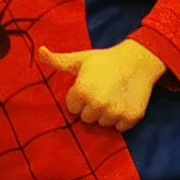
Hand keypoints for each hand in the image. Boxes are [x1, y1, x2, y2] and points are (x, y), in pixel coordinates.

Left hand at [39, 38, 166, 131]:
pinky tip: (124, 104)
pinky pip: (120, 128)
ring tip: (114, 98)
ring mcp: (115, 112)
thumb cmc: (105, 59)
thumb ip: (58, 60)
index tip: (89, 88)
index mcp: (81, 91)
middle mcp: (97, 104)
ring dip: (107, 114)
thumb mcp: (80, 59)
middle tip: (103, 93)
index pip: (73, 108)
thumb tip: (40, 51)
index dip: (80, 98)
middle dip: (92, 108)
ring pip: (103, 124)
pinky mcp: (131, 117)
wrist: (139, 60)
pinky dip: (122, 119)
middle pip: (87, 119)